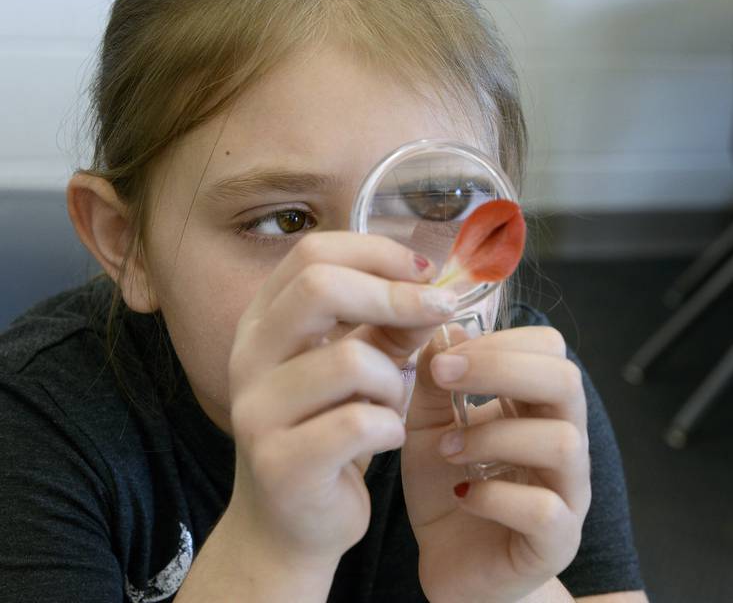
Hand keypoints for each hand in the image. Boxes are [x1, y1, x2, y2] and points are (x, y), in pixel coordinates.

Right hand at [224, 232, 455, 568]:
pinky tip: (386, 438)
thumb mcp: (358, 368)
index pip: (312, 253)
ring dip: (394, 379)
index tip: (426, 271)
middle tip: (439, 310)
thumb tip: (433, 289)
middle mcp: (248, 356)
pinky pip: (359, 424)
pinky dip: (390, 427)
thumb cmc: (328, 432)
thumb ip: (388, 326)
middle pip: (319, 287)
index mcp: (264, 321)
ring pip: (351, 360)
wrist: (289, 526)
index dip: (376, 252)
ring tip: (392, 402)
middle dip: (394, 295)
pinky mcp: (280, 463)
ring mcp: (257, 410)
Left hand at [402, 323, 590, 602]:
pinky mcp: (558, 541)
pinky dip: (495, 496)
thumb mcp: (426, 424)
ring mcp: (568, 492)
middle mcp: (563, 440)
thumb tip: (448, 329)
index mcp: (535, 404)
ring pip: (561, 441)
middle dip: (501, 368)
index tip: (444, 354)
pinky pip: (545, 509)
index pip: (548, 348)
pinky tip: (465, 497)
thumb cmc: (446, 487)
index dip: (498, 340)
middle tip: (445, 377)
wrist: (449, 564)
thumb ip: (434, 380)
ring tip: (449, 449)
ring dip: (492, 436)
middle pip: (565, 380)